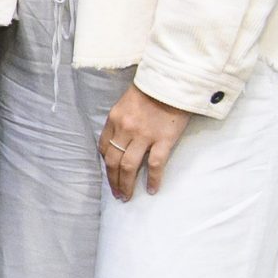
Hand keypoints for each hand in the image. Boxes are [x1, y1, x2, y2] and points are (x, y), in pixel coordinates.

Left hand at [99, 84, 191, 200]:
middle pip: (113, 161)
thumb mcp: (127, 102)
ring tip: (127, 197)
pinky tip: (152, 190)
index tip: (110, 171)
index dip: (105, 162)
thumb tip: (119, 140)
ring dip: (126, 184)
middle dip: (113, 180)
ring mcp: (144, 135)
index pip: (104, 146)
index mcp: (115, 118)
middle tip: (116, 194)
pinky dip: (153, 180)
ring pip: (129, 166)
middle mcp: (126, 129)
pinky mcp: (164, 139)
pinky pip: (155, 165)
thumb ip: (122, 120)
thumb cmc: (153, 89)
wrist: (174, 80)